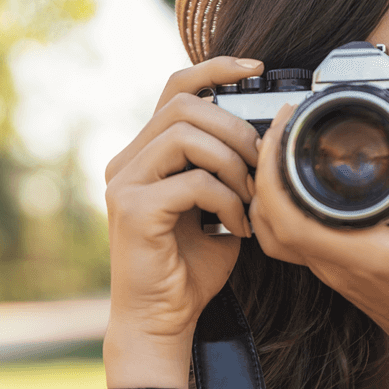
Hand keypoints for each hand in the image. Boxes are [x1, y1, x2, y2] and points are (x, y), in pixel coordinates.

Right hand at [103, 57, 263, 352]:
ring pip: (187, 135)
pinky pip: (193, 181)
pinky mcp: (133, 208)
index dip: (215, 68)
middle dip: (235, 128)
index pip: (175, 88)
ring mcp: (124, 182)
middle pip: (185, 105)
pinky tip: (238, 226)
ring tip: (249, 199)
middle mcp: (127, 160)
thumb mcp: (217, 204)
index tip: (256, 68)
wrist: (163, 319)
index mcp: (145, 153)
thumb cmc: (192, 265)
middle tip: (259, 165)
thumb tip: (264, 131)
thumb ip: (226, 166)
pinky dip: (227, 200)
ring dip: (233, 164)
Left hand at [249, 104, 388, 359]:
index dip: (273, 174)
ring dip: (266, 187)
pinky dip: (276, 206)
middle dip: (266, 166)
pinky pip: (285, 235)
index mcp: (355, 253)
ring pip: (270, 229)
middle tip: (283, 126)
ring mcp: (324, 265)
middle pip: (269, 218)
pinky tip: (291, 183)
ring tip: (282, 147)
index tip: (281, 133)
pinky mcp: (327, 264)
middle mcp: (330, 261)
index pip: (289, 219)